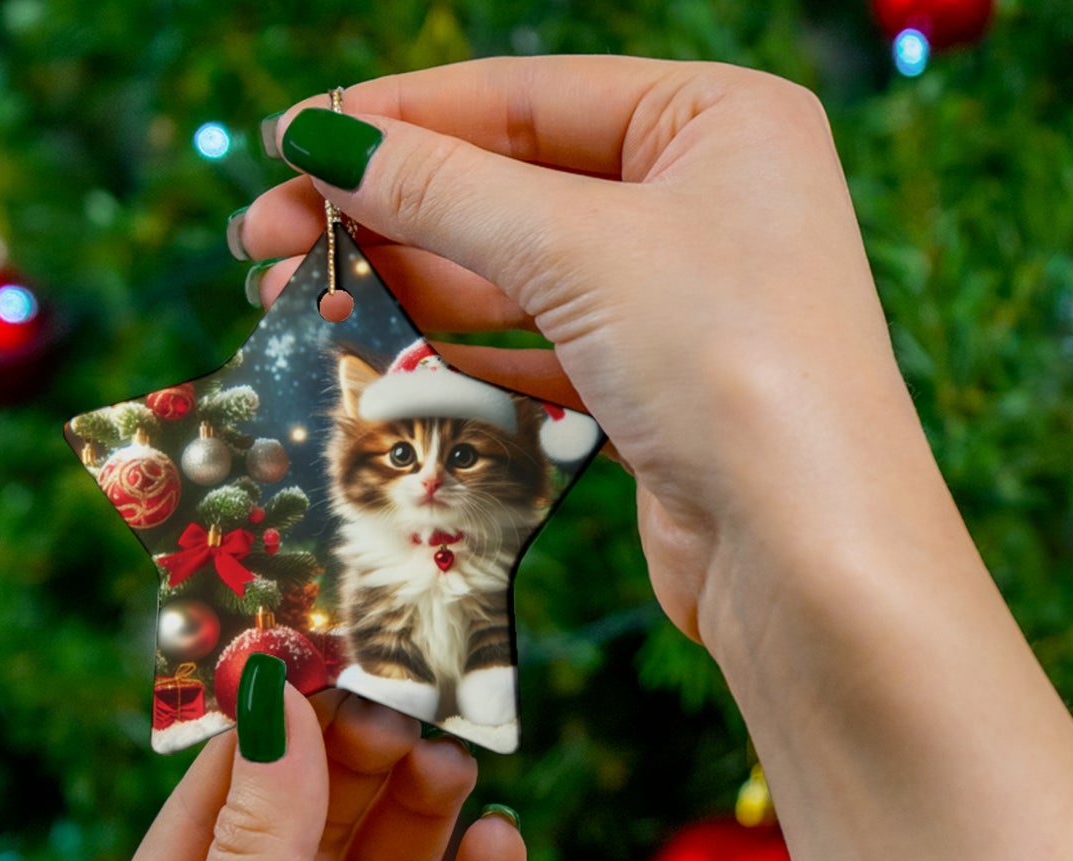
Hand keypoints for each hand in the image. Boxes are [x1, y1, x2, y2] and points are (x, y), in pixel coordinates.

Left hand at [70, 691, 524, 860]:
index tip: (320, 641)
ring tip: (458, 753)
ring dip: (420, 819)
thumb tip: (275, 700)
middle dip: (357, 764)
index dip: (268, 727)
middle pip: (311, 835)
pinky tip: (502, 846)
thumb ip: (258, 850)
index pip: (216, 809)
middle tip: (412, 693)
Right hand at [238, 56, 930, 644]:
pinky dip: (459, 345)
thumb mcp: (579, 249)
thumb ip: (445, 189)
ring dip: (408, 281)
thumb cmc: (730, 365)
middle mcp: (706, 198)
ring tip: (298, 295)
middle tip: (264, 239)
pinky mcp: (656, 387)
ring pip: (516, 271)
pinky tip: (376, 344)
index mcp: (718, 119)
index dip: (396, 118)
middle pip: (511, 183)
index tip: (288, 143)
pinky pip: (537, 344)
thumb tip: (324, 140)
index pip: (524, 95)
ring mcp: (682, 298)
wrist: (808, 553)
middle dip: (388, 209)